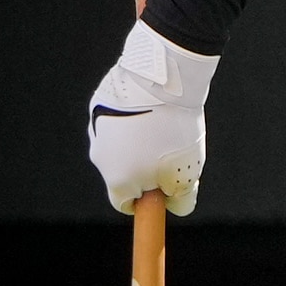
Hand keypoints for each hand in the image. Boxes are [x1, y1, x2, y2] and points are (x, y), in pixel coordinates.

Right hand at [87, 21, 216, 215]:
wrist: (163, 79)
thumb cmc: (175, 129)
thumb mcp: (189, 170)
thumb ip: (182, 197)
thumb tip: (177, 206)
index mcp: (117, 180)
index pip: (125, 203)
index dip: (145, 199)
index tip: (162, 188)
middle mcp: (100, 159)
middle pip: (121, 174)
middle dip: (143, 168)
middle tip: (169, 148)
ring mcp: (97, 130)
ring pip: (118, 145)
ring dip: (137, 140)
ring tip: (162, 123)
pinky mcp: (99, 105)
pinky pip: (116, 119)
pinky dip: (130, 117)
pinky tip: (149, 105)